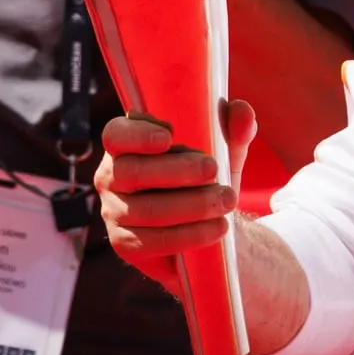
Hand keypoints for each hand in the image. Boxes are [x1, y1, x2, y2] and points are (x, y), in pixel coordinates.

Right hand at [92, 103, 252, 268]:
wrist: (205, 227)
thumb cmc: (207, 180)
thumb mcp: (225, 154)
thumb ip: (234, 131)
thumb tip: (242, 111)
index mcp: (126, 146)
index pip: (116, 134)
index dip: (137, 135)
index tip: (169, 136)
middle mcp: (111, 177)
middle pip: (132, 171)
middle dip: (177, 170)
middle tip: (214, 169)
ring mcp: (113, 212)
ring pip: (147, 209)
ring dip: (192, 205)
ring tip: (227, 201)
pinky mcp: (123, 244)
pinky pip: (153, 241)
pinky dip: (189, 235)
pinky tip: (217, 228)